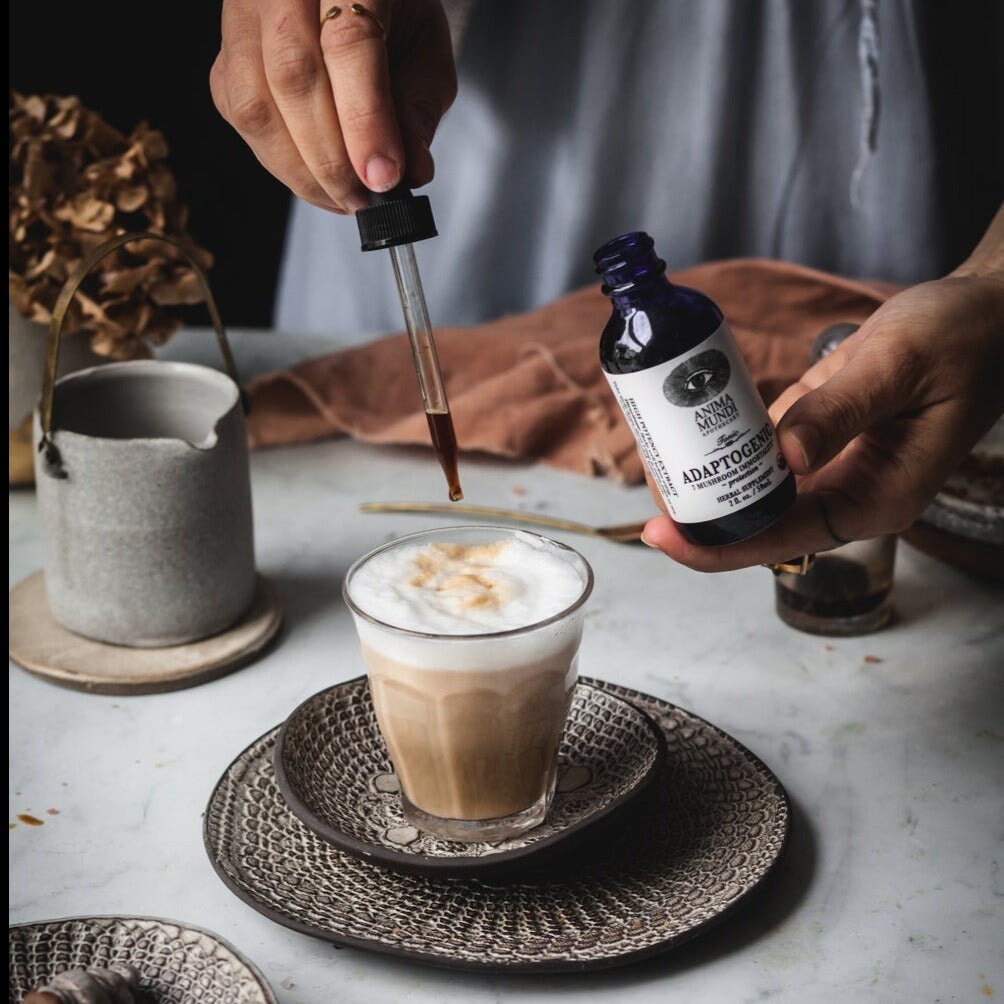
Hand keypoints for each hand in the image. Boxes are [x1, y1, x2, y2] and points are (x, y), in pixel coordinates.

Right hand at [210, 0, 456, 213]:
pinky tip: (313, 177)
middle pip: (291, 75)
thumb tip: (410, 171)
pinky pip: (237, 115)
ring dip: (300, 169)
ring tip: (342, 197)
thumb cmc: (391, 14)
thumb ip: (418, 107)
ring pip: (253, 101)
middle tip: (363, 198)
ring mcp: (242, 14)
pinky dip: (277, 159)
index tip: (382, 178)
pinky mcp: (224, 54)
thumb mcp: (425, 49)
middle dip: (330, 157)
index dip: (364, 121)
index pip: (348, 44)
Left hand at [641, 207, 1003, 571]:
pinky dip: (724, 439)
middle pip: (757, 524)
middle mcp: (848, 494)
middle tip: (645, 478)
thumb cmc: (961, 339)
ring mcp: (830, 468)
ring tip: (651, 448)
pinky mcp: (818, 436)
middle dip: (698, 511)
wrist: (985, 312)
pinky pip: (761, 450)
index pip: (780, 540)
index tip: (658, 534)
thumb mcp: (900, 366)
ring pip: (754, 490)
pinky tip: (685, 423)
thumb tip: (783, 457)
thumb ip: (840, 411)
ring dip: (704, 476)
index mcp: (875, 499)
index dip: (716, 545)